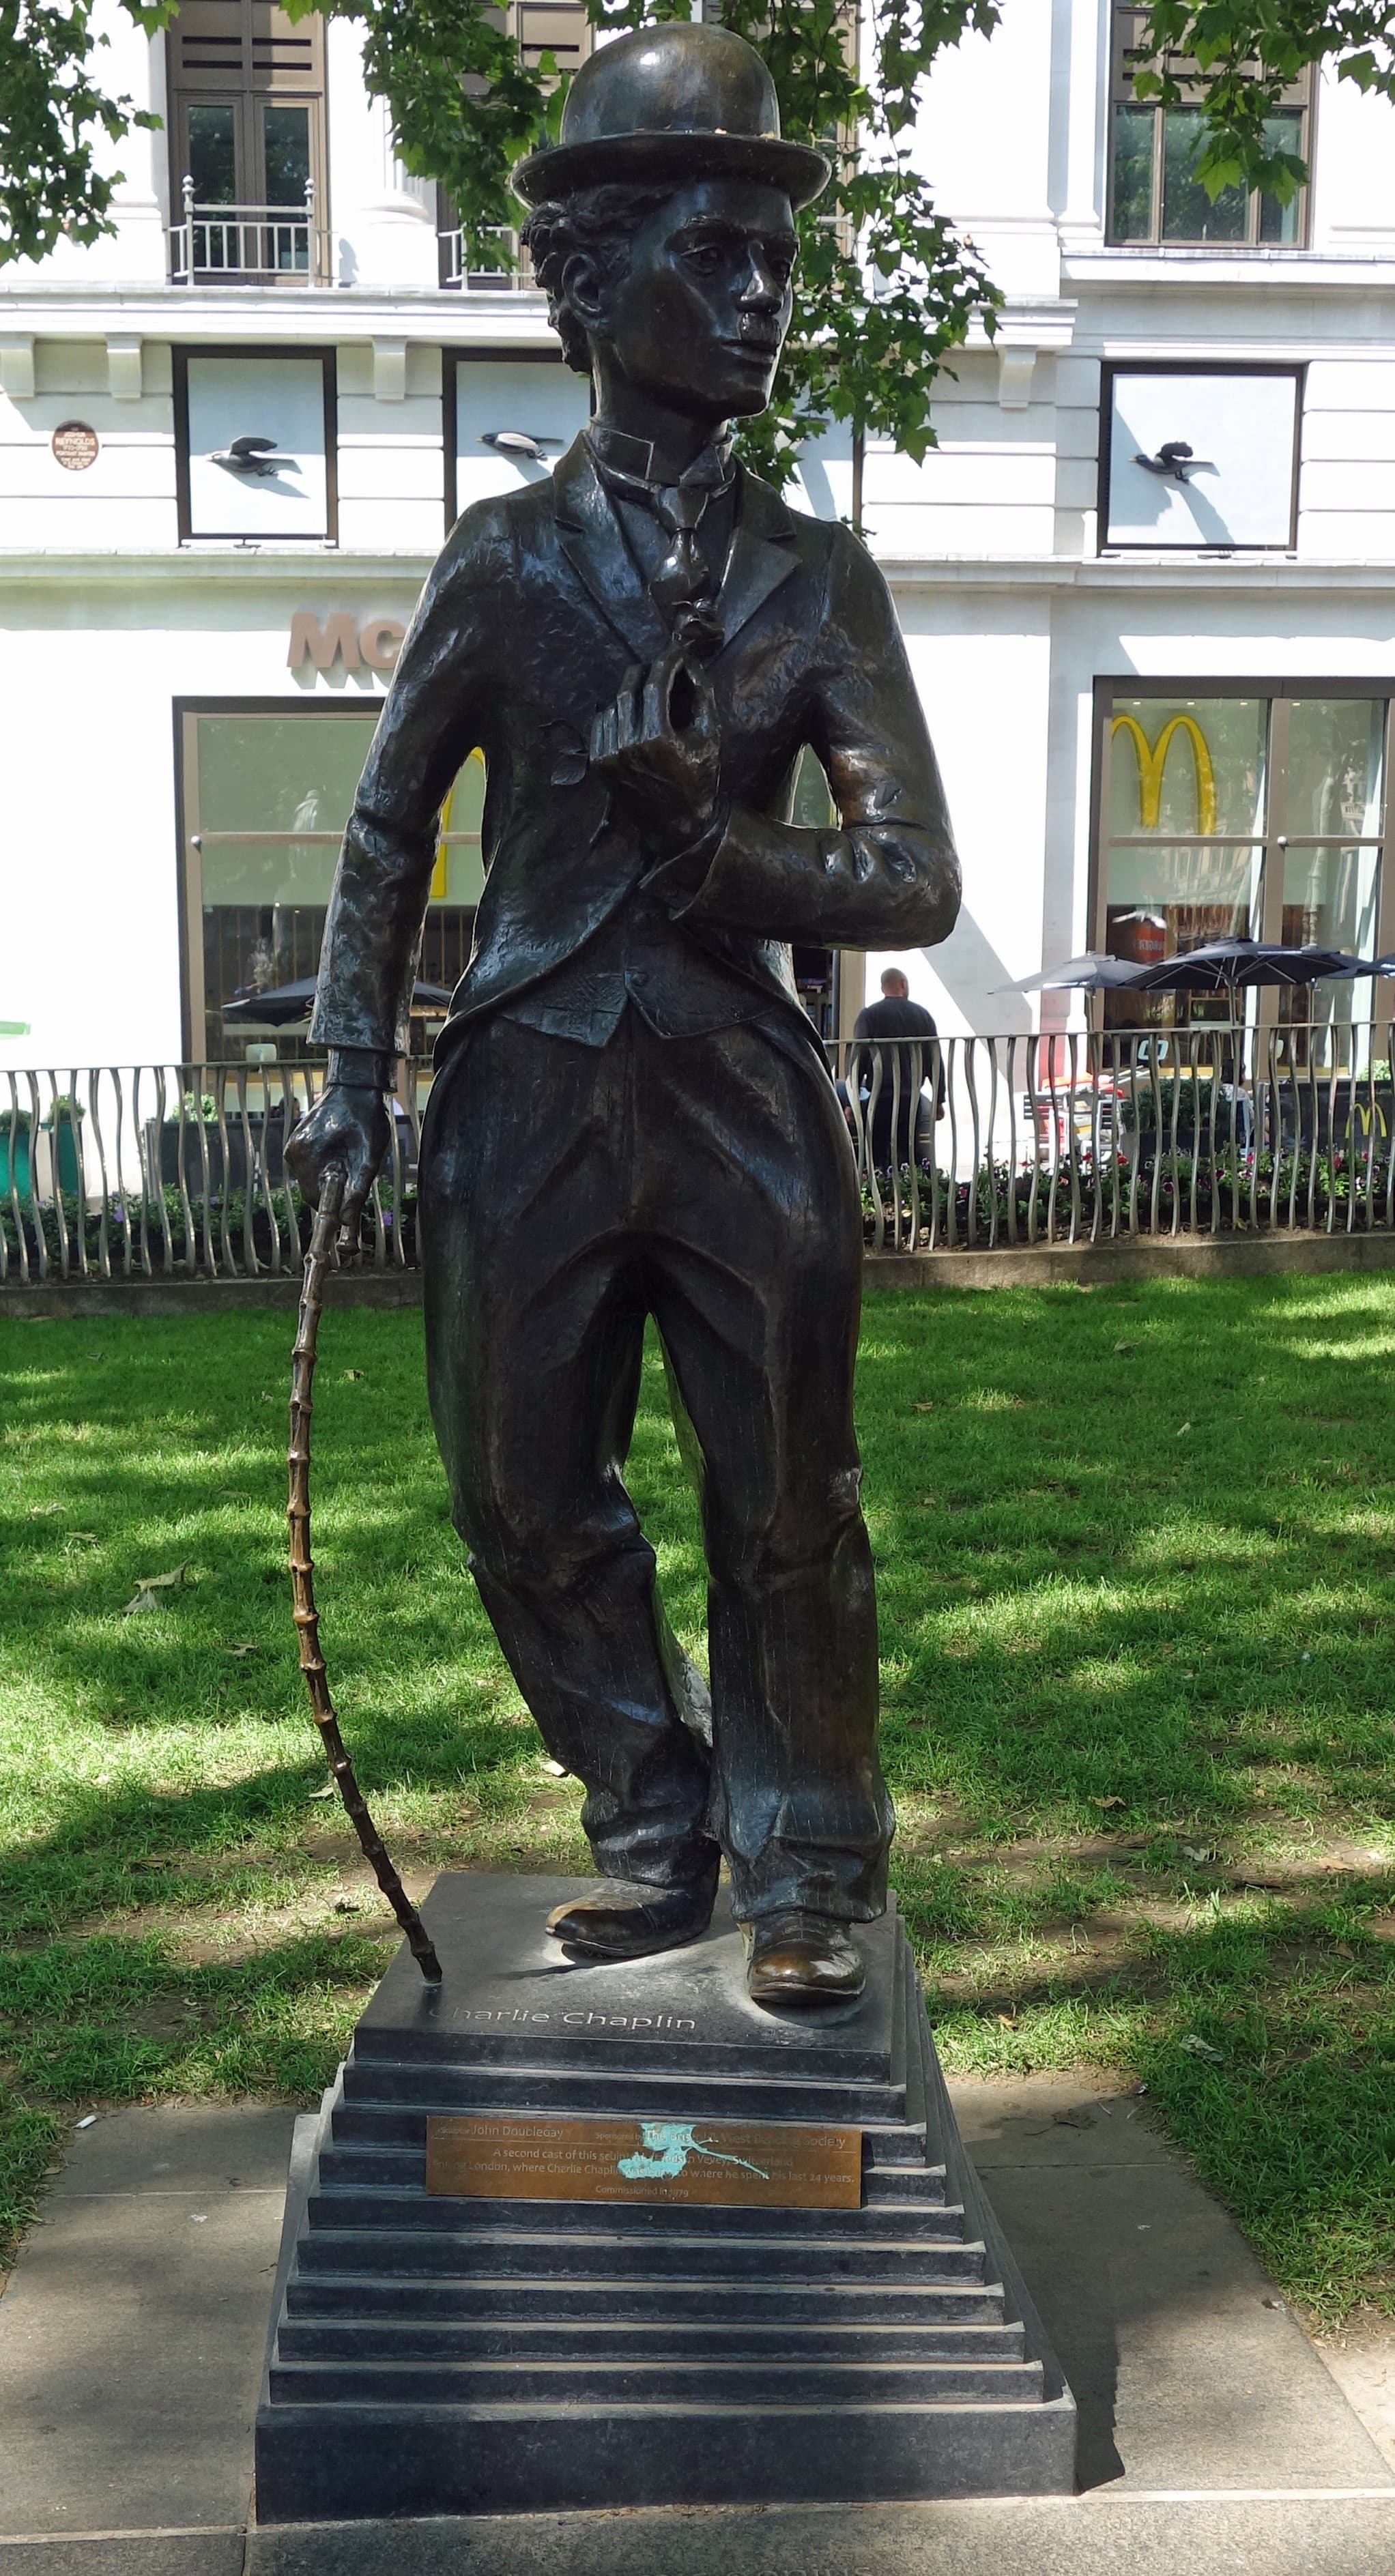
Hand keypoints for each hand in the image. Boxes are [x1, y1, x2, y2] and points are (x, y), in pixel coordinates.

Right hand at [286, 1085, 390, 1241]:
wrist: (355, 1084)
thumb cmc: (366, 1118)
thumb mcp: (369, 1156)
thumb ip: (356, 1191)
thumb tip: (345, 1224)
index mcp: (306, 1156)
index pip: (318, 1202)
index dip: (331, 1218)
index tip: (341, 1242)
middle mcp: (294, 1153)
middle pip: (315, 1194)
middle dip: (335, 1195)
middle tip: (358, 1180)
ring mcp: (293, 1148)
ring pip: (314, 1182)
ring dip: (331, 1181)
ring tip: (351, 1158)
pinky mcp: (296, 1143)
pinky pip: (312, 1168)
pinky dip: (326, 1169)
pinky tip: (340, 1152)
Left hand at [589, 645, 719, 849]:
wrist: (677, 826)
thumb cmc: (700, 779)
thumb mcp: (710, 736)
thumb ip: (700, 695)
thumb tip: (689, 663)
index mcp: (657, 738)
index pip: (656, 683)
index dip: (667, 661)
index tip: (676, 652)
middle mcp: (628, 745)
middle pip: (630, 689)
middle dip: (646, 671)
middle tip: (659, 667)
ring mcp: (609, 756)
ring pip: (614, 705)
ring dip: (632, 694)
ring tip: (649, 696)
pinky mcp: (598, 764)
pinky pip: (601, 725)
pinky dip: (615, 714)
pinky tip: (632, 718)